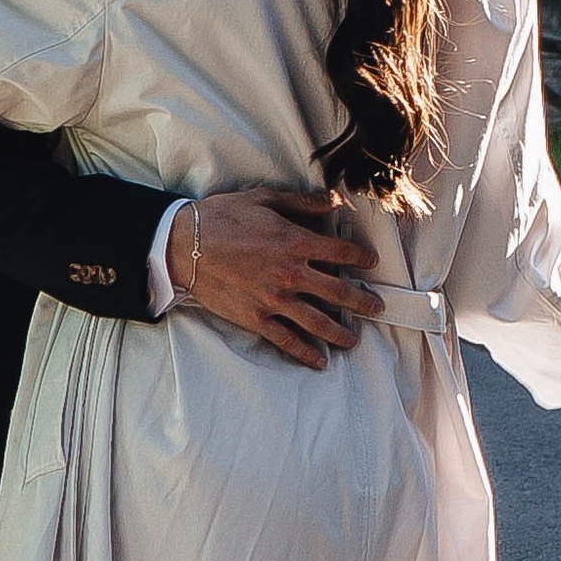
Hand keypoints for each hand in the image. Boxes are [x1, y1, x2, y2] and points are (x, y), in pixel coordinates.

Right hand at [174, 188, 383, 367]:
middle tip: (376, 307)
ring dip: (340, 332)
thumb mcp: (264, 199)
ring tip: (354, 339)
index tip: (370, 262)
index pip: (342, 253)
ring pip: (318, 323)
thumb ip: (302, 202)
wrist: (184, 245)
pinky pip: (287, 340)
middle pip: (339, 293)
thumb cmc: (222, 217)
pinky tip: (319, 361)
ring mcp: (274, 300)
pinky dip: (305, 353)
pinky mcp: (256, 318)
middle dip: (362, 301)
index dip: (361, 257)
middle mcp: (291, 274)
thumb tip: (333, 201)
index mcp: (296, 242)